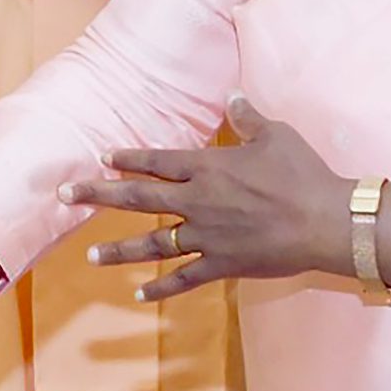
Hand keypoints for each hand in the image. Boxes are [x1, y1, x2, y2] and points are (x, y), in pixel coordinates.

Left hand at [64, 97, 349, 302]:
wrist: (324, 221)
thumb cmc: (302, 174)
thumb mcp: (275, 136)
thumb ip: (247, 117)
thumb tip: (232, 94)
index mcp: (208, 168)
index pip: (158, 161)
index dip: (128, 158)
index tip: (102, 156)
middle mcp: (198, 202)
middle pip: (139, 198)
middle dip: (99, 195)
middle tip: (66, 195)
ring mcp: (207, 237)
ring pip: (153, 244)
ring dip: (120, 251)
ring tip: (91, 256)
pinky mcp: (222, 265)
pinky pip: (184, 279)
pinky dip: (161, 289)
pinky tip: (140, 296)